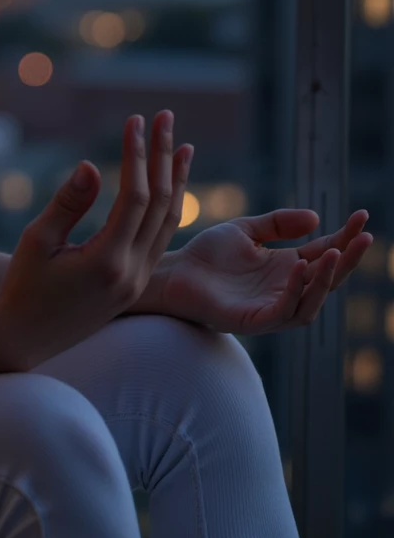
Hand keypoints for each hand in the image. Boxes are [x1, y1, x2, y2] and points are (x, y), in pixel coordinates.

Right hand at [0, 110, 191, 369]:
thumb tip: (93, 165)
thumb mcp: (37, 241)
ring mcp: (138, 281)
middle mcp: (132, 272)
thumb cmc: (22, 286)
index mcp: (107, 261)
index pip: (134, 197)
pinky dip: (168, 207)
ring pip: (169, 223)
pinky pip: (161, 239)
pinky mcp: (136, 285)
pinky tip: (168, 186)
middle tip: (166, 117)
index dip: (137, 155)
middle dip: (164, 157)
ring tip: (183, 147)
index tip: (134, 120)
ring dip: (176, 182)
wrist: (24, 339)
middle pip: (161, 205)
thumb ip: (68, 204)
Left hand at [158, 206, 372, 333]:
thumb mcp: (247, 230)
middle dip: (348, 259)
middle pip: (328, 279)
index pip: (325, 253)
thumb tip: (317, 218)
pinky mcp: (255, 321)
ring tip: (335, 252)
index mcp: (286, 268)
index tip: (362, 215)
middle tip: (363, 236)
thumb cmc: (207, 255)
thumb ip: (278, 223)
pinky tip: (298, 267)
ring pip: (312, 301)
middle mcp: (285, 290)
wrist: (174, 272)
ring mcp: (272, 308)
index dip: (345, 237)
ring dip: (327, 279)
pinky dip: (295, 291)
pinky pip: (284, 311)